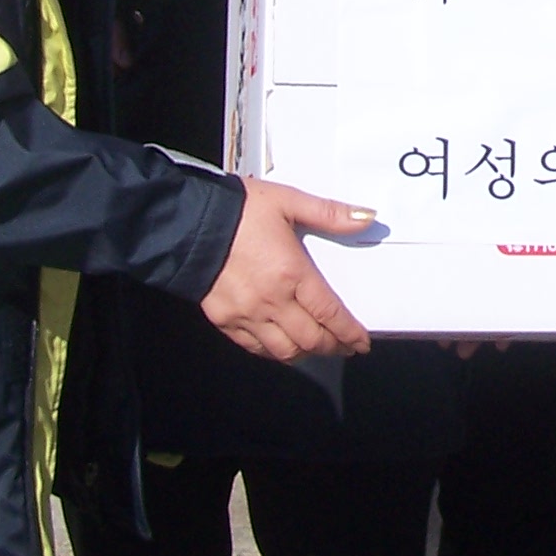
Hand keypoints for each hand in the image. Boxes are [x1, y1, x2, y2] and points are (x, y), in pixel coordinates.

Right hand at [200, 177, 375, 361]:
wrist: (189, 222)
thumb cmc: (239, 210)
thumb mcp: (288, 202)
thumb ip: (329, 213)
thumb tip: (366, 217)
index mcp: (292, 273)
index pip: (330, 314)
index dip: (349, 333)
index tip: (361, 342)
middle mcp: (271, 301)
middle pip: (311, 340)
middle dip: (333, 347)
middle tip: (345, 346)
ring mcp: (246, 315)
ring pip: (284, 351)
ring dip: (306, 353)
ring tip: (317, 348)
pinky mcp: (225, 320)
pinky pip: (255, 348)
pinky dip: (274, 351)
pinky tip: (283, 344)